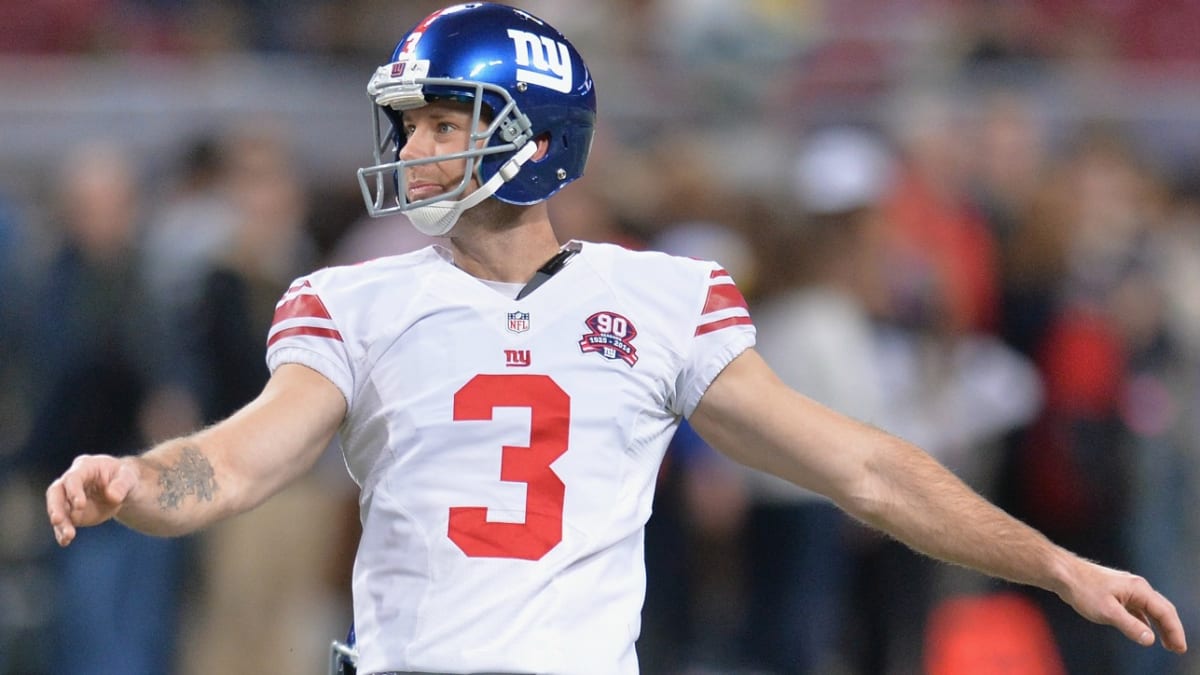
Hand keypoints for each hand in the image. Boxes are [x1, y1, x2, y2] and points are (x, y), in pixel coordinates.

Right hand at [45, 454, 140, 545]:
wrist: (122, 488)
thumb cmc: (123, 477)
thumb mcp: (128, 477)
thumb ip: (121, 485)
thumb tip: (112, 496)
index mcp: (84, 466)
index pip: (73, 478)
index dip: (74, 491)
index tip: (80, 505)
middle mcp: (70, 481)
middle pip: (56, 493)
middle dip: (56, 507)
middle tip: (58, 521)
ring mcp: (68, 498)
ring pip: (57, 510)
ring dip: (60, 524)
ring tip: (67, 536)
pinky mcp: (70, 513)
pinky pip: (63, 523)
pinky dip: (62, 532)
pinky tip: (64, 542)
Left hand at [1060, 558, 1187, 653]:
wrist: (1063, 573)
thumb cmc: (1083, 589)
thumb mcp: (1107, 612)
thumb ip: (1130, 626)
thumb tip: (1150, 639)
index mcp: (1139, 589)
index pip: (1165, 612)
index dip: (1175, 631)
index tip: (1180, 648)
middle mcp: (1137, 587)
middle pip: (1162, 609)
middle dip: (1172, 629)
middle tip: (1177, 649)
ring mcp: (1127, 588)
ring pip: (1150, 609)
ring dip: (1160, 626)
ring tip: (1167, 644)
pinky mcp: (1117, 592)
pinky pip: (1138, 608)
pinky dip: (1146, 621)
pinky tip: (1145, 630)